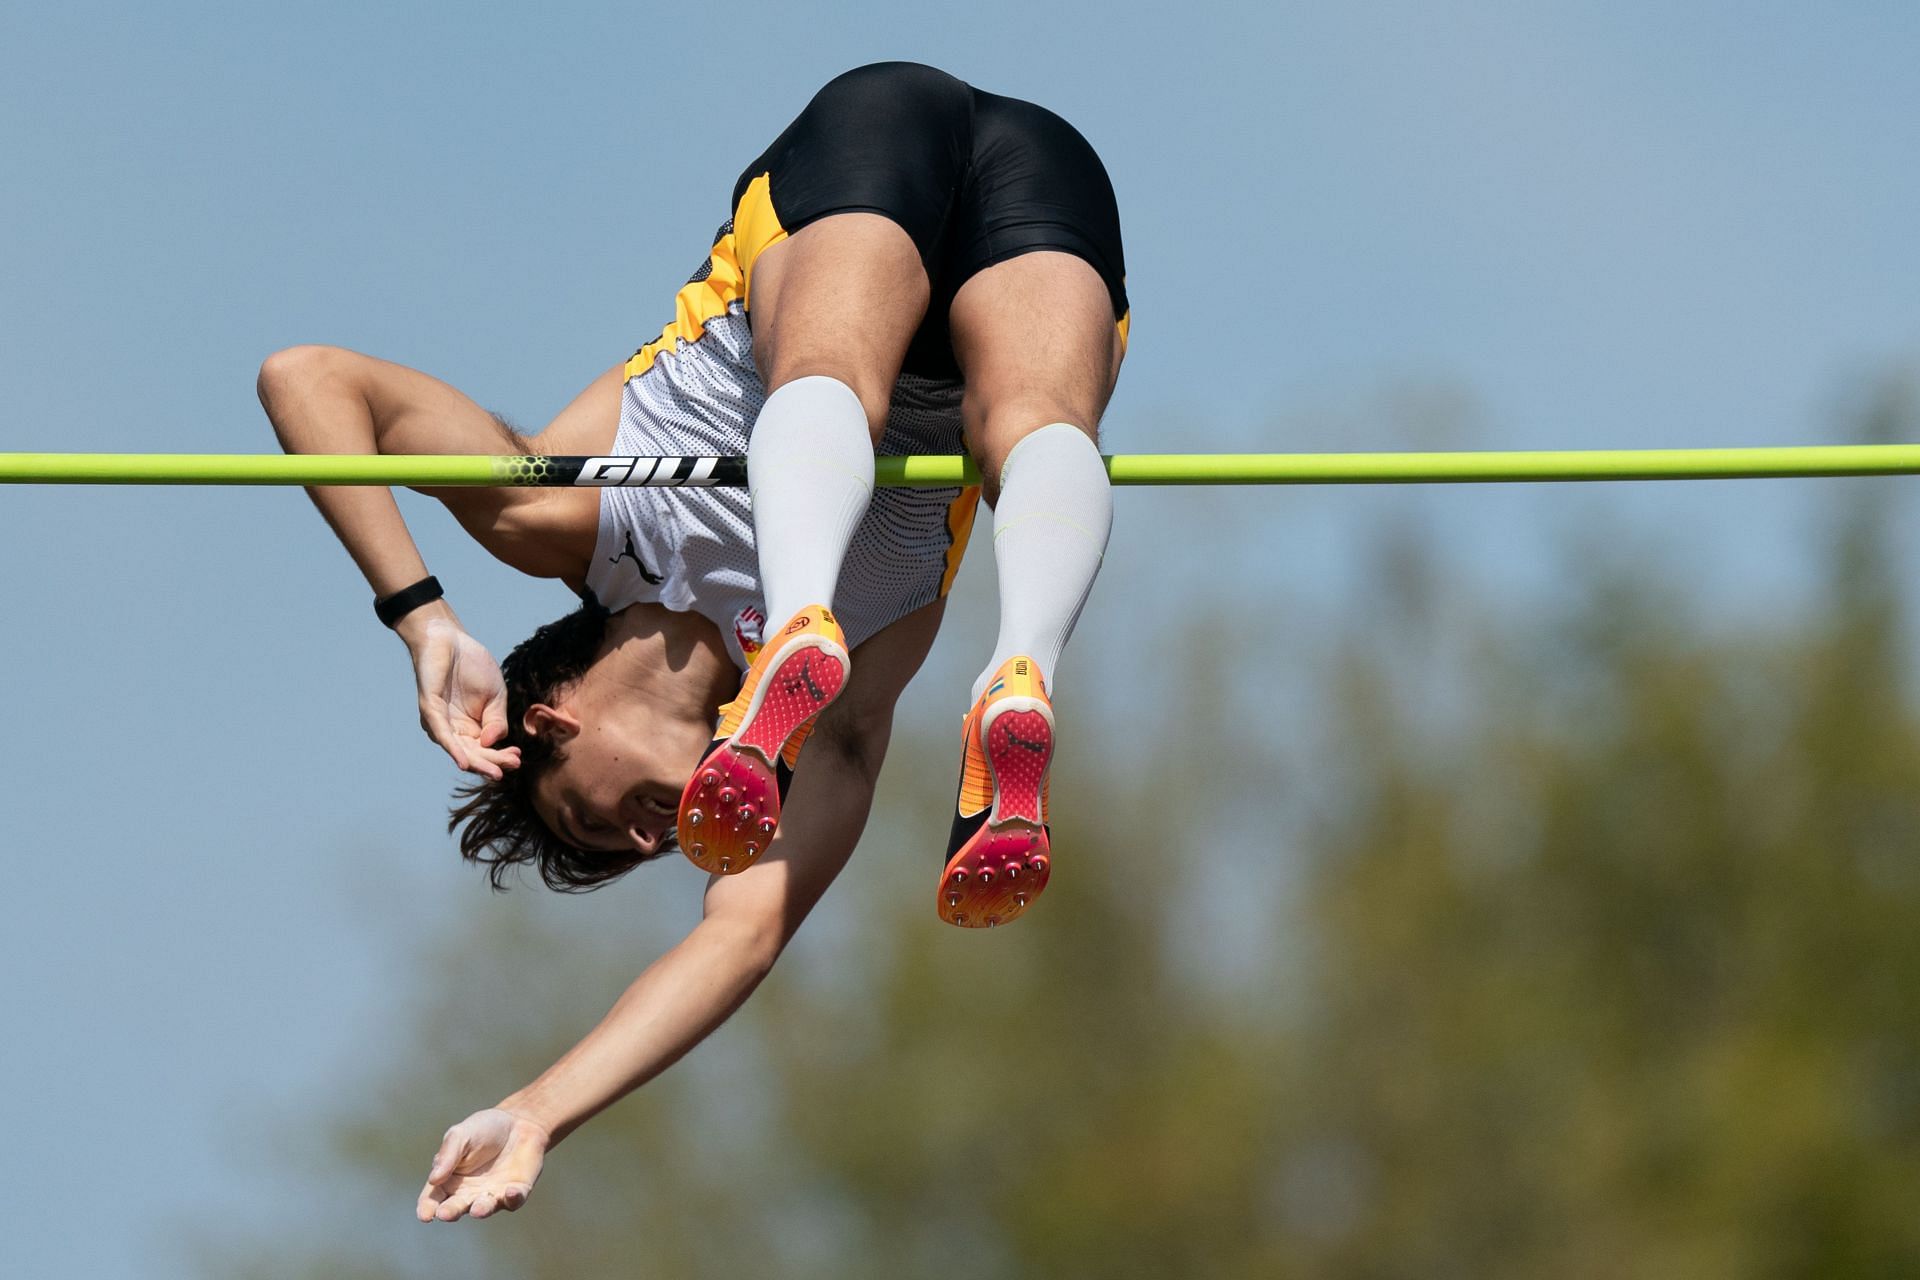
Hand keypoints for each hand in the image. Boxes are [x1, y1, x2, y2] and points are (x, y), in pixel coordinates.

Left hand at [407, 616, 520, 778]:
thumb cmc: (472, 665)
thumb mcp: (496, 696)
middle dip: (492, 763)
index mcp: (470, 726)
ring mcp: (439, 721)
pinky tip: (465, 762)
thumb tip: (492, 742)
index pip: (485, 749)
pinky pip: (443, 734)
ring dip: (477, 762)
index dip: (501, 756)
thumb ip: (496, 721)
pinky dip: (454, 750)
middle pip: (473, 754)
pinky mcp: (430, 709)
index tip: (518, 759)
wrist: (450, 638)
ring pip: (459, 749)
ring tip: (495, 772)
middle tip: (511, 767)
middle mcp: (453, 729)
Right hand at [416, 1107, 549, 1221]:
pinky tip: (510, 1191)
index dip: (427, 1208)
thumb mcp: (461, 1135)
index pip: (433, 1198)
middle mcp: (468, 1193)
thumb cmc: (484, 1129)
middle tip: (445, 1214)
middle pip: (456, 1207)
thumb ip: (447, 1155)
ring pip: (484, 1208)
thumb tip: (433, 1180)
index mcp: (449, 1180)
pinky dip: (513, 1198)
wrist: (520, 1122)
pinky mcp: (517, 1193)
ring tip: (477, 1209)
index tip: (425, 1215)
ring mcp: (492, 1195)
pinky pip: (514, 1200)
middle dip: (451, 1212)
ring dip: (481, 1210)